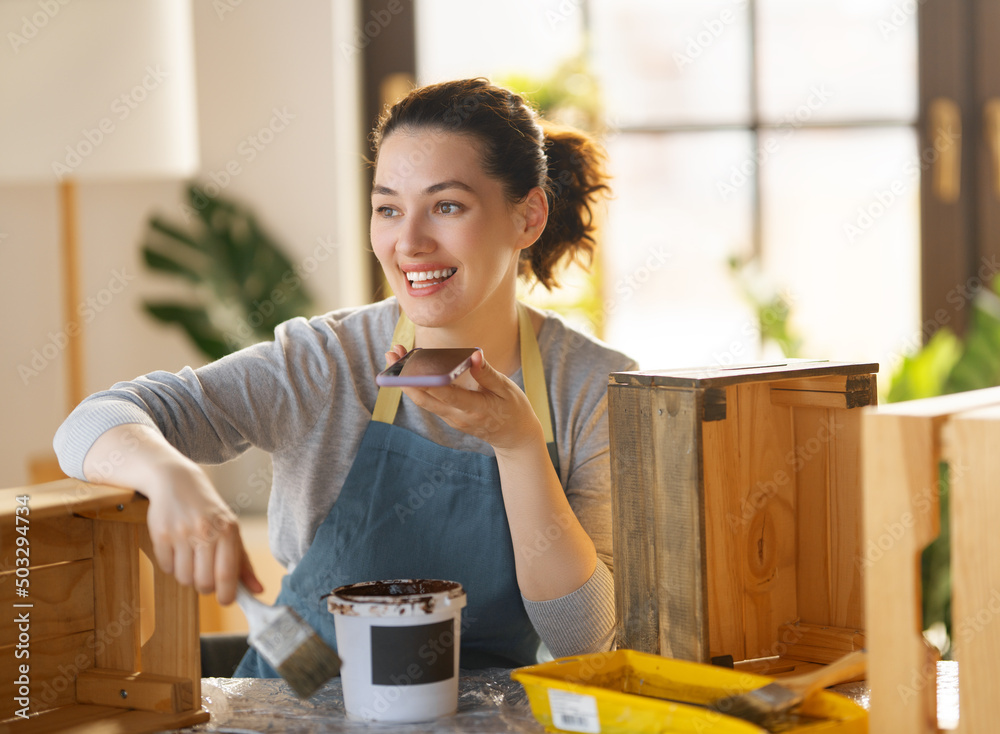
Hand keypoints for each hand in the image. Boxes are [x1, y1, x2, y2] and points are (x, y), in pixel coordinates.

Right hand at [145, 459, 262, 604]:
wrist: (177, 482)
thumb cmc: (209, 512)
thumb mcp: (231, 531)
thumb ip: (244, 563)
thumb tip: (257, 591)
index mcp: (228, 530)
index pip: (227, 574)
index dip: (227, 594)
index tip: (226, 601)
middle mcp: (205, 530)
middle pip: (204, 582)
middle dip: (205, 587)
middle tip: (206, 576)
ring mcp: (181, 532)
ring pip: (184, 578)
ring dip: (188, 576)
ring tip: (191, 559)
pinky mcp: (160, 534)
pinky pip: (166, 568)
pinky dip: (172, 565)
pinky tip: (177, 549)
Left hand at [383, 347, 542, 451]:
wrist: (514, 437)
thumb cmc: (514, 409)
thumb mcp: (506, 389)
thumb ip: (487, 373)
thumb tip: (473, 355)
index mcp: (475, 408)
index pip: (447, 394)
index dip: (428, 381)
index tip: (411, 365)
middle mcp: (458, 416)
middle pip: (425, 398)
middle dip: (405, 377)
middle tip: (392, 353)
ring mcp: (451, 418)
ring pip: (423, 400)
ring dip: (406, 379)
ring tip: (394, 356)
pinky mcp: (449, 416)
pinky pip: (429, 401)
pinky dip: (417, 384)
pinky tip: (410, 367)